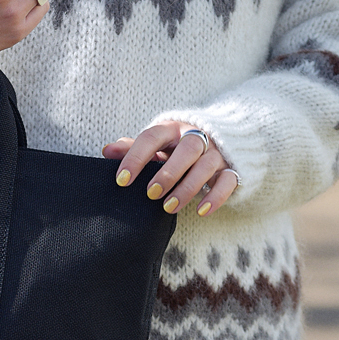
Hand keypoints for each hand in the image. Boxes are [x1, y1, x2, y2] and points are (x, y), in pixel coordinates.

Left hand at [103, 122, 238, 216]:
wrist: (217, 139)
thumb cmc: (175, 146)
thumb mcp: (155, 144)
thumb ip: (132, 147)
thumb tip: (107, 151)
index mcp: (172, 128)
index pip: (152, 137)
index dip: (136, 157)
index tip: (122, 180)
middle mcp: (197, 137)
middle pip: (188, 148)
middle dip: (168, 172)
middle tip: (151, 194)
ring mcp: (216, 153)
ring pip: (206, 166)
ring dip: (187, 188)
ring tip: (169, 207)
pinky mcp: (231, 169)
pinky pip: (228, 181)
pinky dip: (215, 197)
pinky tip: (200, 211)